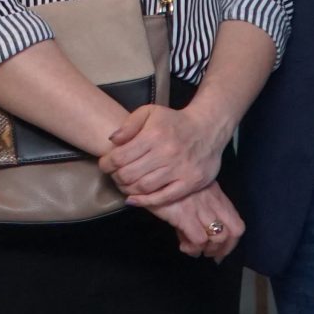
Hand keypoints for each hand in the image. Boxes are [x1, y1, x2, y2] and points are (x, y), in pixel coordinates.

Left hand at [101, 105, 228, 207]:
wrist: (208, 129)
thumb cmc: (174, 121)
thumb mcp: (150, 112)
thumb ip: (129, 124)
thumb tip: (112, 140)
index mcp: (154, 135)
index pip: (120, 157)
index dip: (107, 163)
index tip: (105, 164)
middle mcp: (166, 153)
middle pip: (129, 174)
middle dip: (116, 177)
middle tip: (114, 176)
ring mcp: (179, 169)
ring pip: (144, 187)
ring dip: (128, 189)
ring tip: (124, 185)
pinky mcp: (190, 182)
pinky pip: (163, 197)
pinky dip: (145, 202)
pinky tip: (134, 200)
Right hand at [148, 182, 242, 260]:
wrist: (147, 172)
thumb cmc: (166, 183)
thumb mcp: (189, 194)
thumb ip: (196, 215)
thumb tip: (196, 243)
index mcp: (216, 195)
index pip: (237, 223)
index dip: (231, 243)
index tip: (220, 252)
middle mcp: (212, 201)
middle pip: (234, 231)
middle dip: (224, 249)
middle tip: (209, 255)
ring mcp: (200, 207)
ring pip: (219, 237)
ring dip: (208, 250)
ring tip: (194, 249)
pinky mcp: (184, 214)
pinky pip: (199, 239)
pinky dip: (193, 248)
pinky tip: (183, 246)